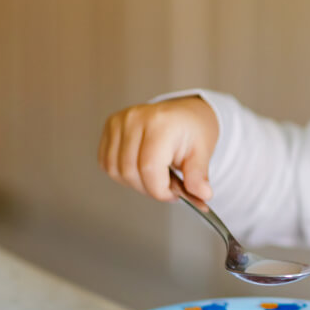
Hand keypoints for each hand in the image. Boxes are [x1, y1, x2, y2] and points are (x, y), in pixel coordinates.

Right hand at [98, 96, 218, 202]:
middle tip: (167, 187)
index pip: (149, 168)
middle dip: (150, 189)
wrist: (186, 114)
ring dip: (135, 183)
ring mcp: (119, 121)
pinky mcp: (110, 126)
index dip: (160, 190)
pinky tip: (140, 168)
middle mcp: (136, 119)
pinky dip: (122, 174)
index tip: (173, 195)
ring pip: (116, 170)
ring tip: (155, 176)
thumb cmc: (193, 131)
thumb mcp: (203, 152)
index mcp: (161, 123)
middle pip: (130, 171)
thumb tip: (202, 194)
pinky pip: (107, 163)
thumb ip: (198, 176)